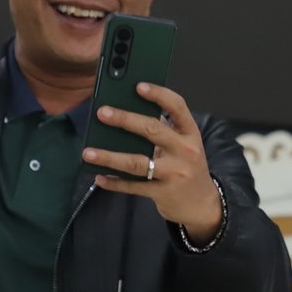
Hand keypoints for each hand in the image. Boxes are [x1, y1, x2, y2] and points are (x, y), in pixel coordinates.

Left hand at [81, 83, 222, 240]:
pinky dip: (114, 183)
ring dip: (110, 157)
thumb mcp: (184, 145)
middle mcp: (185, 151)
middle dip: (125, 120)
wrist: (203, 204)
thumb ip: (163, 130)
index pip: (178, 107)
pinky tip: (99, 177)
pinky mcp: (163, 193)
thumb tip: (128, 112)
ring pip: (137, 162)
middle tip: (102, 113)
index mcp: (190, 134)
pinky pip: (133, 186)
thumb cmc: (188, 168)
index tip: (138, 86)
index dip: (159, 94)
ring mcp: (174, 173)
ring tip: (88, 152)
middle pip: (152, 131)